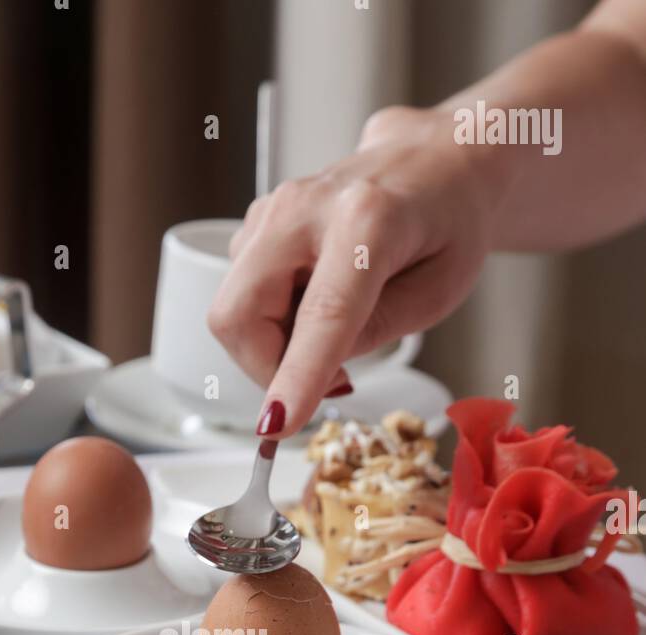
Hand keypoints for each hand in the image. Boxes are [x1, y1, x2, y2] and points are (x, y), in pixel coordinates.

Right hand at [208, 106, 509, 437]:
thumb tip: (314, 368)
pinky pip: (241, 295)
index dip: (294, 376)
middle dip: (266, 369)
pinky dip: (272, 320)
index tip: (276, 425)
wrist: (439, 161)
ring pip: (233, 312)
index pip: (320, 315)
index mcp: (368, 220)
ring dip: (273, 345)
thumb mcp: (439, 292)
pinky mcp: (258, 222)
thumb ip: (376, 330)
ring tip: (333, 328)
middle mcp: (306, 207)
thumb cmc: (449, 222)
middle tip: (325, 377)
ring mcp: (273, 210)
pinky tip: (315, 302)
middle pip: (238, 314)